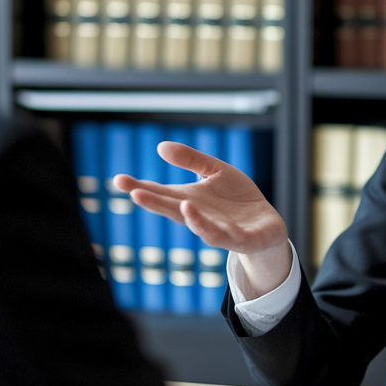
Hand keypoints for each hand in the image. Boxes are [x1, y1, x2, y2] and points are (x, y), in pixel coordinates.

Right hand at [113, 142, 291, 295]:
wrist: (266, 227)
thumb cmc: (237, 200)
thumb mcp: (216, 172)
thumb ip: (191, 160)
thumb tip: (160, 147)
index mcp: (191, 201)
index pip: (162, 194)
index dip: (140, 187)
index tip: (118, 180)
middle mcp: (200, 217)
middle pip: (174, 211)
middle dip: (155, 203)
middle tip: (134, 193)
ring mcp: (220, 230)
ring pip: (202, 227)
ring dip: (190, 218)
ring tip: (181, 205)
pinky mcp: (241, 239)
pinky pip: (227, 236)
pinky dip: (216, 230)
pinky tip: (212, 220)